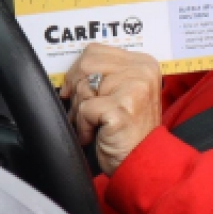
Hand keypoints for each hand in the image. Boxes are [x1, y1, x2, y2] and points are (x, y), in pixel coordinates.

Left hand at [60, 43, 163, 172]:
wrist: (141, 162)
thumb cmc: (128, 132)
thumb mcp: (120, 93)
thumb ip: (102, 76)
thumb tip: (69, 75)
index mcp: (143, 63)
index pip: (95, 51)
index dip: (78, 72)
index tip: (76, 90)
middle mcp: (142, 71)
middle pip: (86, 65)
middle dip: (77, 91)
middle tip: (84, 112)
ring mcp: (134, 88)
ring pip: (83, 86)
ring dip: (80, 111)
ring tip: (94, 125)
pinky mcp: (122, 108)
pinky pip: (84, 109)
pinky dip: (83, 127)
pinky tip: (95, 134)